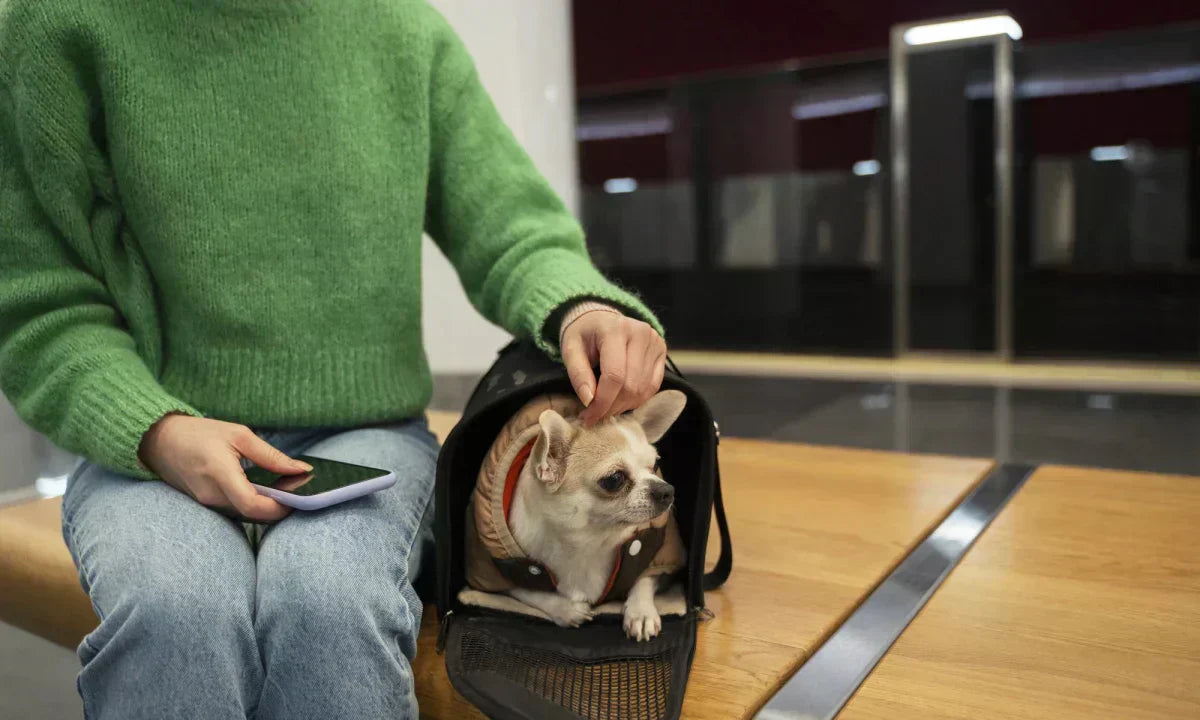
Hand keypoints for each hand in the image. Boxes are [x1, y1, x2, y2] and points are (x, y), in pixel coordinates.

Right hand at [139, 414, 310, 521]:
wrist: (159, 441)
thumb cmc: (199, 433)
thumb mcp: (239, 435)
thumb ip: (272, 456)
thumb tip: (302, 469)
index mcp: (220, 474)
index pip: (254, 505)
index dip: (280, 507)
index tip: (298, 496)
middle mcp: (211, 495)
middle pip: (254, 515)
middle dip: (279, 506)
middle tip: (296, 489)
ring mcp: (206, 504)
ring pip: (246, 516)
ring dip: (267, 507)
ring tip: (283, 487)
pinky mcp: (206, 506)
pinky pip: (235, 512)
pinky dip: (253, 505)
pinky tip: (263, 490)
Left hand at [561, 312, 666, 425]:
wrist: (601, 319)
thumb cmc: (584, 335)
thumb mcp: (571, 350)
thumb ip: (578, 374)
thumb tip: (589, 400)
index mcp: (616, 329)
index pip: (614, 375)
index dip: (602, 402)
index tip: (588, 417)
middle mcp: (641, 333)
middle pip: (630, 385)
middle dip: (611, 406)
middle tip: (595, 414)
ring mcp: (656, 342)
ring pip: (643, 389)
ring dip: (623, 405)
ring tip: (606, 406)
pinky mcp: (662, 351)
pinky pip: (652, 387)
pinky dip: (636, 399)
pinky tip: (621, 400)